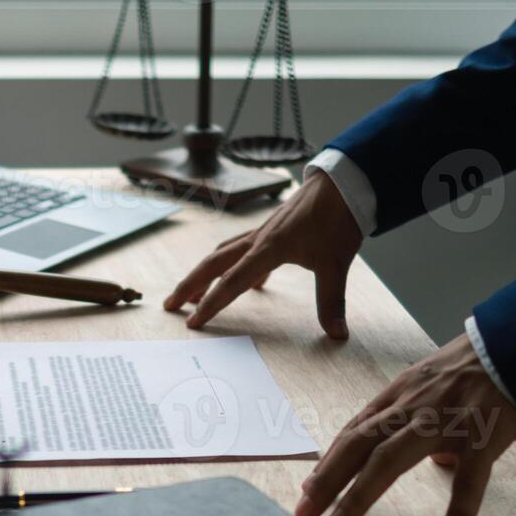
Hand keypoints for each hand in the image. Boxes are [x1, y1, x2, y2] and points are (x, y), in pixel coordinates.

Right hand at [164, 169, 362, 335]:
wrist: (344, 182)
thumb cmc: (338, 217)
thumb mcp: (336, 263)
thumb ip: (331, 300)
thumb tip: (337, 334)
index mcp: (269, 249)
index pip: (231, 282)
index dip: (211, 304)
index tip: (194, 322)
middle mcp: (259, 239)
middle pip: (213, 264)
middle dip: (190, 286)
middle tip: (171, 305)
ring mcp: (263, 233)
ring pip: (223, 254)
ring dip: (205, 274)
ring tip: (194, 293)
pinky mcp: (273, 230)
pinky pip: (244, 249)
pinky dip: (237, 266)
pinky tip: (249, 282)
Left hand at [294, 334, 515, 515]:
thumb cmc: (476, 369)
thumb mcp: (432, 383)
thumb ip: (418, 419)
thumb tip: (431, 459)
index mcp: (399, 395)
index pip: (354, 432)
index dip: (329, 462)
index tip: (307, 490)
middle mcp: (413, 407)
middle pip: (358, 445)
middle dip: (326, 481)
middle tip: (304, 513)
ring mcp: (445, 421)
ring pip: (390, 459)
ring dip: (359, 494)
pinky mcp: (482, 437)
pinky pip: (469, 482)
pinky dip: (457, 514)